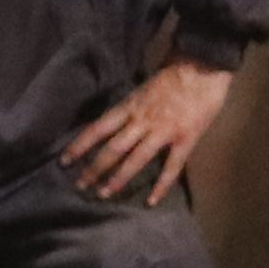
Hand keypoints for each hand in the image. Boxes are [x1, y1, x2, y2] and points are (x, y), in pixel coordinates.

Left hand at [65, 56, 233, 205]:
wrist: (204, 66)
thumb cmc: (175, 72)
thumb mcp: (144, 86)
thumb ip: (133, 106)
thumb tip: (118, 120)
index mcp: (131, 105)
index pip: (98, 128)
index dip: (80, 145)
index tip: (64, 161)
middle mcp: (142, 120)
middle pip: (112, 148)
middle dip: (94, 168)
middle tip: (80, 186)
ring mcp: (163, 131)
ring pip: (135, 159)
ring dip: (118, 178)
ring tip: (103, 194)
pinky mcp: (185, 139)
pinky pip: (171, 167)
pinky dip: (161, 185)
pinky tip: (152, 201)